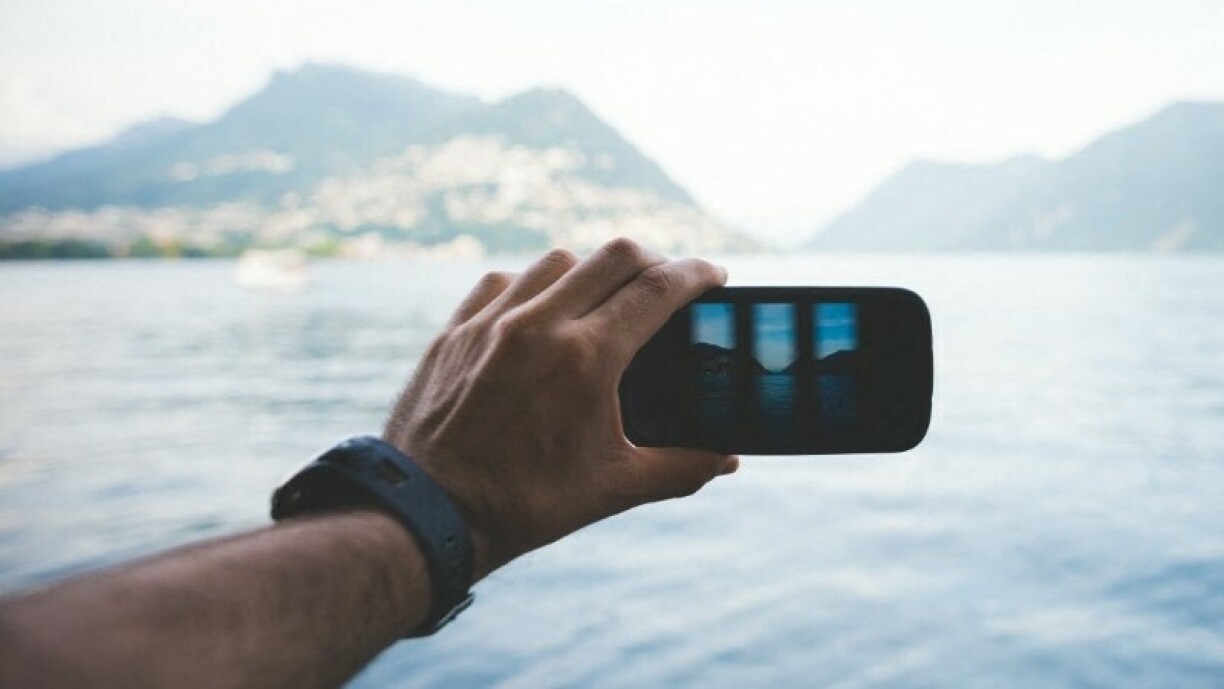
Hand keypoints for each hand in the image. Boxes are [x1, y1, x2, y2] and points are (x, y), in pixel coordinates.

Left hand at [384, 238, 737, 578]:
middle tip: (670, 282)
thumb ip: (679, 467)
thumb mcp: (612, 489)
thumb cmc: (523, 505)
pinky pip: (503, 280)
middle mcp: (539, 325)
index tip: (716, 275)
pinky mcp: (455, 331)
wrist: (428, 513)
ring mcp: (491, 322)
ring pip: (557, 260)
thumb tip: (727, 458)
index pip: (658, 288)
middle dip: (655, 259)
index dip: (698, 274)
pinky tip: (541, 309)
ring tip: (607, 297)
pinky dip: (533, 284)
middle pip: (614, 255)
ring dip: (593, 270)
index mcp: (586, 358)